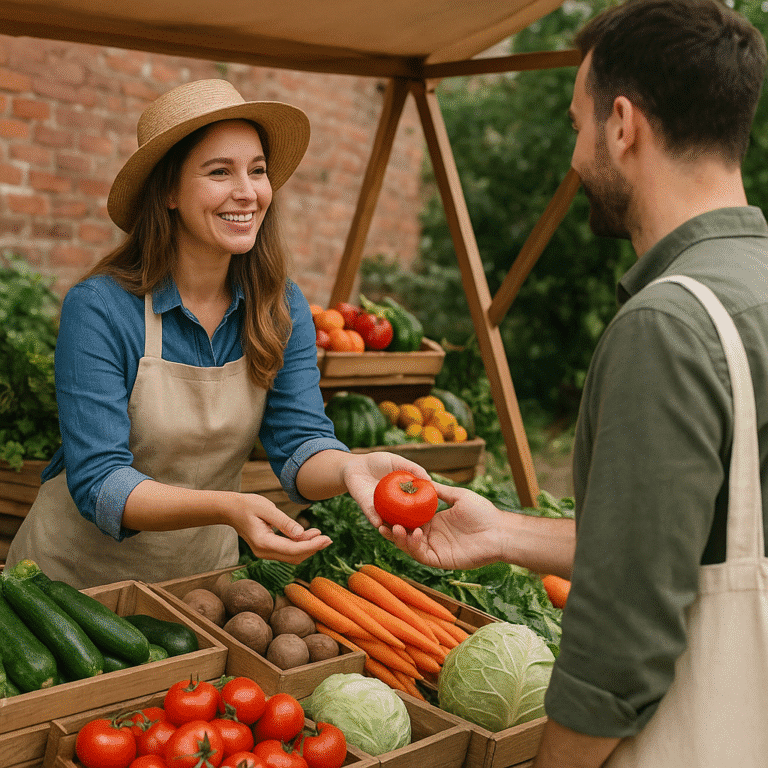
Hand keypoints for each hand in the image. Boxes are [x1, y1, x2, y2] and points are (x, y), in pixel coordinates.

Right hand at [230, 493, 331, 563]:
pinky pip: (287, 551)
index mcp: (262, 542)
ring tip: (322, 535)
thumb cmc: (248, 505)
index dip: (311, 546)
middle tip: (329, 539)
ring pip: (291, 556)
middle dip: (312, 549)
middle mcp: (263, 552)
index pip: (292, 549)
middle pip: (294, 556)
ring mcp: (264, 552)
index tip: (326, 538)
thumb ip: (284, 522)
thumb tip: (301, 533)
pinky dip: (299, 545)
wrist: (231, 509)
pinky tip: (310, 535)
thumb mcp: (267, 509)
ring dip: (307, 547)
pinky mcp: (267, 549)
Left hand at [341, 451, 431, 527]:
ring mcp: (379, 509)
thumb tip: (429, 480)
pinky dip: (374, 519)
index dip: (424, 518)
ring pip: (387, 524)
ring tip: (399, 533)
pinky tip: (378, 523)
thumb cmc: (380, 462)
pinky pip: (370, 514)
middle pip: (403, 523)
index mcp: (403, 499)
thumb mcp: (398, 462)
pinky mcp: (365, 507)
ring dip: (392, 530)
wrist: (357, 463)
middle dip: (409, 532)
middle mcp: (392, 508)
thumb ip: (413, 469)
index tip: (433, 522)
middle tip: (418, 535)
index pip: (415, 512)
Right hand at [379, 481, 505, 569]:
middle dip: (392, 529)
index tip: (385, 507)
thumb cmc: (483, 512)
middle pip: (405, 534)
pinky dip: (413, 546)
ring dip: (399, 538)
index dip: (396, 515)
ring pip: (409, 546)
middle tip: (381, 522)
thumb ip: (440, 490)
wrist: (499, 531)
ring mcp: (435, 548)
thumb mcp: (458, 496)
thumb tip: (422, 479)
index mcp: (434, 521)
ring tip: (394, 528)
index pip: (410, 519)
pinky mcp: (440, 560)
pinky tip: (412, 534)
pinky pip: (421, 555)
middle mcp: (432, 535)